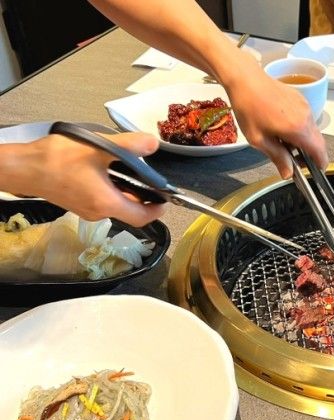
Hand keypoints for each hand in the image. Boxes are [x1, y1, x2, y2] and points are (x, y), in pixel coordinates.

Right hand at [7, 132, 164, 226]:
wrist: (23, 167)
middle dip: (143, 198)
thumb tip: (152, 144)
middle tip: (150, 180)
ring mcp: (86, 210)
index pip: (142, 217)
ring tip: (130, 172)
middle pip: (130, 212)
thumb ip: (128, 146)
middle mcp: (98, 212)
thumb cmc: (57, 159)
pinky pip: (102, 201)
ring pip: (116, 206)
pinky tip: (108, 172)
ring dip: (126, 193)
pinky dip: (111, 191)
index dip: (157, 210)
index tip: (166, 199)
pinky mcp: (77, 204)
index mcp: (107, 203)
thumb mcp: (98, 148)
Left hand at [221, 53, 327, 178]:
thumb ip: (278, 158)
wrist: (245, 79)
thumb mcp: (259, 140)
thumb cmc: (249, 108)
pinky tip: (282, 127)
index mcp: (299, 129)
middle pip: (318, 142)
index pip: (320, 152)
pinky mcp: (301, 99)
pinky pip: (306, 119)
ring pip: (312, 131)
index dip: (320, 164)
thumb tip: (288, 173)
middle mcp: (307, 117)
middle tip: (293, 160)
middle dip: (310, 154)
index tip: (315, 171)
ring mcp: (305, 106)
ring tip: (283, 142)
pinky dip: (300, 128)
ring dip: (304, 140)